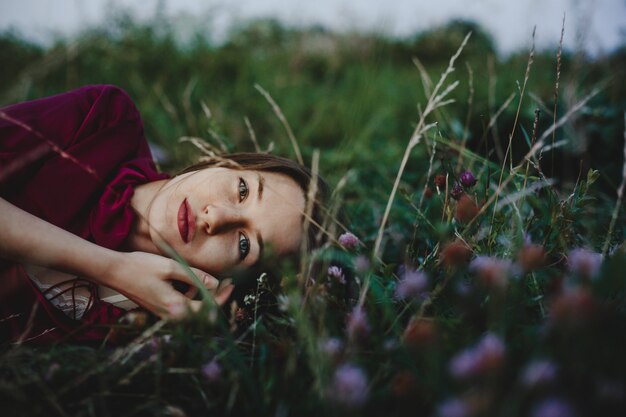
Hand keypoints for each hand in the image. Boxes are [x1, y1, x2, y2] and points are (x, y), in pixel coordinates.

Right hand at [105, 251, 234, 318]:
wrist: (114, 272)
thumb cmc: (141, 267)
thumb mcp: (171, 267)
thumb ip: (195, 277)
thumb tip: (215, 284)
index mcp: (175, 307)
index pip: (208, 309)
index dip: (222, 297)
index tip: (230, 283)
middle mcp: (170, 316)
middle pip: (202, 312)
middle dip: (215, 297)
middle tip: (225, 280)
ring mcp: (164, 315)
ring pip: (192, 309)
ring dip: (202, 295)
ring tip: (205, 278)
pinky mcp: (160, 310)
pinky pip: (182, 306)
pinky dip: (189, 295)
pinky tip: (185, 281)